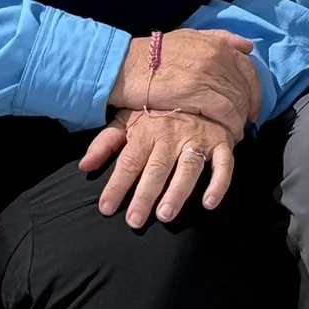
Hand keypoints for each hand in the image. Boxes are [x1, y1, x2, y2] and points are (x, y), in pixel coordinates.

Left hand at [80, 108, 237, 227]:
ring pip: (188, 167)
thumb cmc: (158, 113)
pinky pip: (224, 164)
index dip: (117, 185)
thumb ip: (105, 143)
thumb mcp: (127, 120)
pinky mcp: (222, 143)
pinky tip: (209, 203)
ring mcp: (198, 139)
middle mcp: (172, 136)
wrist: (200, 88)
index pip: (129, 161)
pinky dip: (219, 183)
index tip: (106, 208)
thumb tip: (84, 166)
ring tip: (166, 214)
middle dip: (145, 194)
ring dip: (178, 191)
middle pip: (157, 168)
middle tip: (135, 220)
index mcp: (147, 131)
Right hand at [110, 28, 260, 131]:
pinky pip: (224, 113)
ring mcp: (208, 75)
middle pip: (245, 89)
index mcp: (217, 45)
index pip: (249, 70)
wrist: (127, 65)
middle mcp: (217, 58)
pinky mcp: (196, 93)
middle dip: (247, 109)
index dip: (255, 92)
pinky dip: (229, 126)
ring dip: (239, 121)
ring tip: (234, 133)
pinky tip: (226, 135)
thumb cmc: (155, 53)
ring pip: (237, 102)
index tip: (253, 107)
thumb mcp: (190, 36)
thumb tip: (248, 46)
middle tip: (244, 124)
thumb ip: (220, 38)